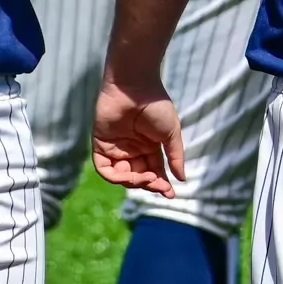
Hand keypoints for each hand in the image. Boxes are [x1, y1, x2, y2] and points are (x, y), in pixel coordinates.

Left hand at [92, 77, 184, 196]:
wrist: (135, 89)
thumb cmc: (157, 107)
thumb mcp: (171, 133)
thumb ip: (175, 156)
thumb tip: (182, 178)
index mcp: (150, 147)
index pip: (154, 170)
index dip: (161, 184)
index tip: (170, 194)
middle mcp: (132, 150)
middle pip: (138, 176)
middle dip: (149, 183)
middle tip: (158, 184)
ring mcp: (116, 149)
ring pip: (122, 176)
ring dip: (134, 181)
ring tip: (146, 178)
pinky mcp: (100, 147)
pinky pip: (105, 169)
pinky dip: (115, 176)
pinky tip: (128, 175)